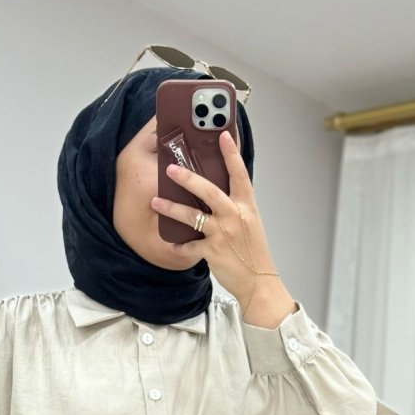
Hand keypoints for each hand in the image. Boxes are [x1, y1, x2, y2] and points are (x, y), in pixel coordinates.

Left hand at [151, 130, 281, 313]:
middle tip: (170, 168)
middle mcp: (235, 216)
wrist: (259, 280)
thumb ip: (235, 204)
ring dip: (172, 208)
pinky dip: (178, 246)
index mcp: (246, 205)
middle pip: (209, 191)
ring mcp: (223, 233)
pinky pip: (189, 246)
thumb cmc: (252, 250)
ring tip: (156, 201)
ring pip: (193, 216)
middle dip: (188, 178)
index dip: (231, 153)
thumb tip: (215, 188)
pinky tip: (169, 243)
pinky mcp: (212, 252)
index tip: (223, 134)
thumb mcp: (249, 221)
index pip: (239, 173)